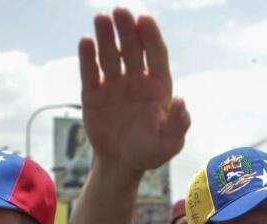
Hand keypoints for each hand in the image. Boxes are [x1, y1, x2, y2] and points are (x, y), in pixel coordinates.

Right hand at [78, 8, 189, 175]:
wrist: (121, 164)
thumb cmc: (150, 152)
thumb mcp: (169, 143)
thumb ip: (178, 123)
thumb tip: (180, 100)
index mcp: (157, 86)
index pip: (155, 54)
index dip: (150, 36)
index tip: (144, 19)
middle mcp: (136, 79)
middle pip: (131, 48)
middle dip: (126, 29)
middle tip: (120, 10)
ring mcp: (114, 84)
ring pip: (109, 55)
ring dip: (105, 36)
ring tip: (101, 18)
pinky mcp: (93, 94)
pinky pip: (90, 72)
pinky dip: (87, 57)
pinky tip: (85, 42)